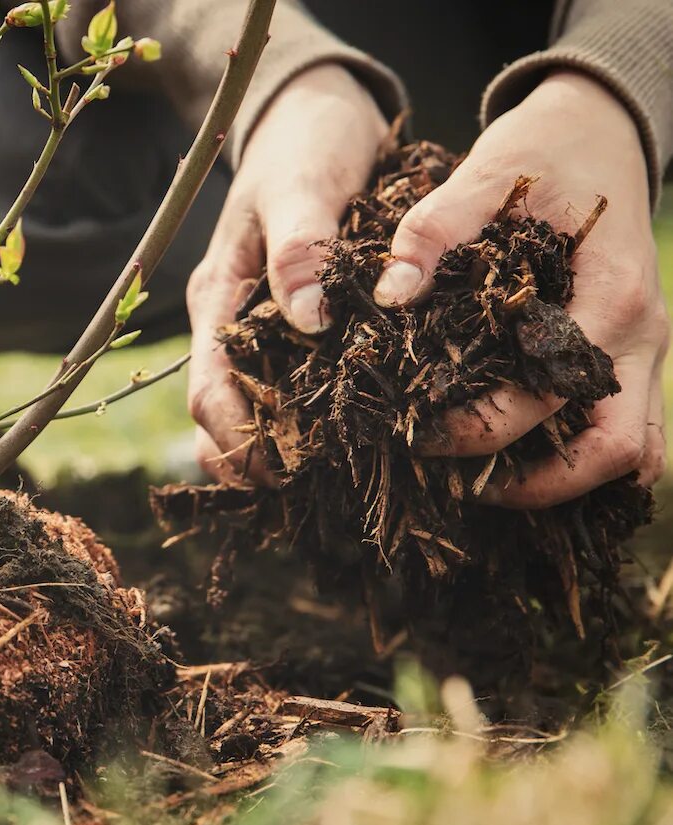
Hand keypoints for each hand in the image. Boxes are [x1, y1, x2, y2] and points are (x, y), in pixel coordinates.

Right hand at [187, 64, 387, 482]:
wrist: (316, 112)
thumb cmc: (305, 143)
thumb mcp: (303, 185)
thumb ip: (301, 248)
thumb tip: (308, 322)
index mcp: (219, 297)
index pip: (208, 389)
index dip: (235, 439)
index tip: (280, 470)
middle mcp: (232, 322)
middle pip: (221, 415)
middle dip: (252, 459)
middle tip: (307, 490)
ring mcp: (260, 326)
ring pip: (253, 408)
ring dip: (278, 447)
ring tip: (328, 478)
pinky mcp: (295, 325)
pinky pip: (291, 384)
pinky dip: (308, 418)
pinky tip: (348, 437)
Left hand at [373, 72, 667, 506]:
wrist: (601, 130)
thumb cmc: (544, 152)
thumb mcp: (486, 173)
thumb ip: (435, 229)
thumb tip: (391, 293)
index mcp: (611, 296)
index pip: (552, 395)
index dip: (484, 428)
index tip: (419, 433)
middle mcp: (640, 337)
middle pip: (616, 451)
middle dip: (536, 484)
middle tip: (457, 483)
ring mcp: (644, 352)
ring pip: (631, 454)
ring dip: (565, 482)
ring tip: (483, 484)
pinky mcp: (629, 357)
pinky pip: (624, 432)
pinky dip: (579, 459)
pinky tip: (514, 462)